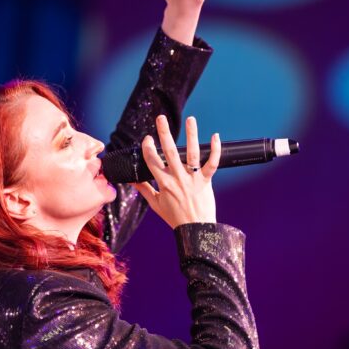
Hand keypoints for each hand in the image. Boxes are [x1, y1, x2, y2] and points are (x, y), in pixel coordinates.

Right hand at [130, 115, 220, 229]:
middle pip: (169, 152)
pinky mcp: (206, 181)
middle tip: (161, 118)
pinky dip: (215, 150)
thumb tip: (133, 180)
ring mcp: (193, 179)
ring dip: (191, 135)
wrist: (196, 230)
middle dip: (164, 133)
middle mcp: (177, 178)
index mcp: (163, 183)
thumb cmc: (175, 218)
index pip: (152, 160)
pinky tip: (215, 136)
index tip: (147, 138)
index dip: (148, 147)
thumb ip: (144, 189)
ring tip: (191, 119)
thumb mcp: (156, 204)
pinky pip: (212, 163)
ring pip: (192, 153)